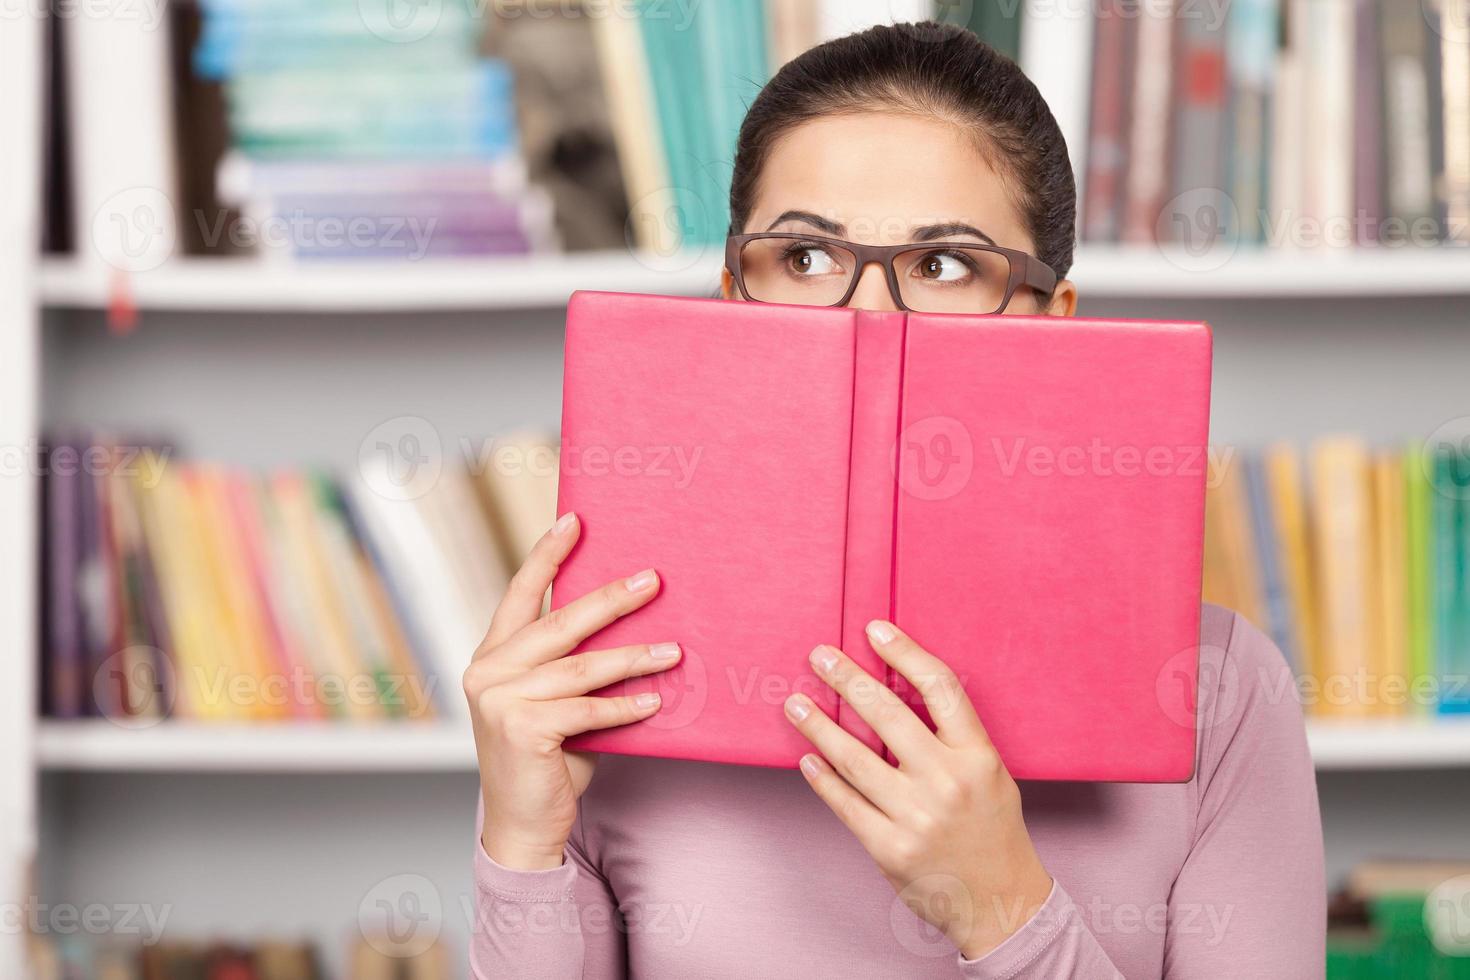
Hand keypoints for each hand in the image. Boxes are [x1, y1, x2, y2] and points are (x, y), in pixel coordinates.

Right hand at [464, 512, 678, 870]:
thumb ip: (574, 667)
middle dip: (611, 599)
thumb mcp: (556, 702)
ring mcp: (499, 700)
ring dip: (633, 658)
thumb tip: (636, 626)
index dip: (547, 555)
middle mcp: (488, 671)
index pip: (519, 594)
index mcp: (492, 656)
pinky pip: (586, 710)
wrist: (525, 823)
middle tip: (653, 579)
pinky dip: (624, 707)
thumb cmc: (549, 757)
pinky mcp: (520, 729)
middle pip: (559, 624)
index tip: (575, 520)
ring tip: (674, 651)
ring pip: (580, 668)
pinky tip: (655, 703)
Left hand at [784, 620, 1052, 959]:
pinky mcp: (890, 848)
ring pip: (855, 759)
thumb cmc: (992, 831)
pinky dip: (822, 779)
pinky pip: (846, 804)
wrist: (1000, 903)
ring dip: (819, 727)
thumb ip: (951, 738)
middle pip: (888, 715)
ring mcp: (917, 817)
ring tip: (795, 704)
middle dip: (848, 680)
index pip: (940, 688)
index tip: (875, 630)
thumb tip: (893, 694)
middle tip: (820, 656)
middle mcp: (948, 781)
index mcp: (978, 756)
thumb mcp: (989, 774)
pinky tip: (807, 759)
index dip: (905, 653)